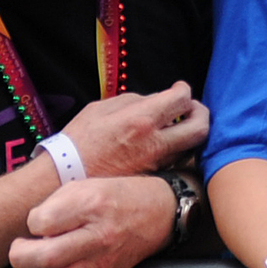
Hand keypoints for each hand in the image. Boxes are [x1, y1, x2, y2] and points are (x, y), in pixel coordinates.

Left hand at [11, 173, 176, 267]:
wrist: (159, 213)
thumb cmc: (119, 196)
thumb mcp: (86, 184)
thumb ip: (56, 203)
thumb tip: (32, 227)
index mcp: (91, 204)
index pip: (41, 222)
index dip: (32, 221)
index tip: (38, 220)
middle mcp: (98, 235)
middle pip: (44, 258)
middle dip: (21, 254)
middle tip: (20, 247)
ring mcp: (101, 261)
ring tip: (38, 259)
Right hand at [58, 79, 209, 177]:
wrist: (64, 177)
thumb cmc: (78, 142)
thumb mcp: (101, 108)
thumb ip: (132, 100)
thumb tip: (153, 100)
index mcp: (142, 119)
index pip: (182, 99)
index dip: (184, 90)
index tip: (180, 89)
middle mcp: (155, 143)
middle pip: (200, 127)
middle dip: (201, 114)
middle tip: (191, 108)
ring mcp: (156, 164)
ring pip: (190, 147)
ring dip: (189, 133)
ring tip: (178, 125)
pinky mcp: (152, 178)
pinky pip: (174, 160)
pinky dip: (175, 150)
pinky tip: (164, 143)